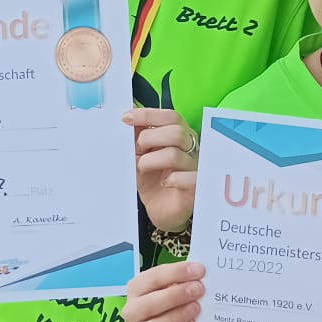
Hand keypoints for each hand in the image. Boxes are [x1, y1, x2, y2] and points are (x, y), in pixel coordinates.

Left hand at [125, 107, 199, 230]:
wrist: (159, 210)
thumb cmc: (152, 180)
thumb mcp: (140, 154)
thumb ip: (138, 134)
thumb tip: (129, 111)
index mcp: (180, 136)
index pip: (171, 117)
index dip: (148, 115)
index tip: (126, 118)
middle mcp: (191, 149)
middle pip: (176, 132)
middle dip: (149, 138)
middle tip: (137, 150)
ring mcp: (195, 168)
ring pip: (175, 155)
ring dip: (151, 161)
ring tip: (142, 168)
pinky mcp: (196, 188)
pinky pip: (189, 178)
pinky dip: (173, 178)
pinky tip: (164, 182)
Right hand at [125, 261, 205, 321]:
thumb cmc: (178, 305)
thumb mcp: (180, 289)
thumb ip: (186, 281)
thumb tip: (201, 274)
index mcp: (137, 289)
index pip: (153, 278)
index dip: (176, 272)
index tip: (198, 270)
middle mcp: (132, 311)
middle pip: (148, 304)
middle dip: (175, 295)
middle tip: (198, 290)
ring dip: (176, 317)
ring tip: (196, 308)